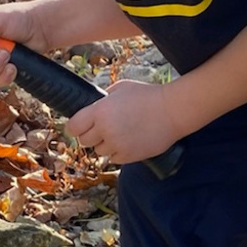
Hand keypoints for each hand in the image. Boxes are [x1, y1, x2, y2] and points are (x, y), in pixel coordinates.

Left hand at [66, 80, 181, 164]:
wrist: (173, 111)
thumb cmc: (148, 96)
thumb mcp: (121, 88)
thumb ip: (103, 98)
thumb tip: (92, 105)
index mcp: (100, 111)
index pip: (73, 126)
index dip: (75, 126)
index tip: (79, 126)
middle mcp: (105, 130)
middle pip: (84, 141)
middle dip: (91, 135)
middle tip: (102, 128)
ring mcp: (117, 145)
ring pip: (99, 151)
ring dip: (105, 144)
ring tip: (121, 133)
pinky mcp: (129, 156)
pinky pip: (114, 159)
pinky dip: (118, 152)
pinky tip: (129, 141)